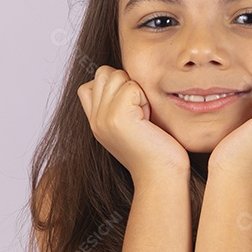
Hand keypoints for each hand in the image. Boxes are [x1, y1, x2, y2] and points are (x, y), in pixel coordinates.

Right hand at [77, 65, 189, 182]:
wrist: (161, 177)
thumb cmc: (156, 153)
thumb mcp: (130, 127)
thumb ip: (118, 105)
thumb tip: (123, 78)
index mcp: (96, 122)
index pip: (90, 85)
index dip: (113, 86)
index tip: (131, 109)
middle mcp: (95, 120)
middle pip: (104, 73)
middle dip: (126, 83)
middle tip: (140, 110)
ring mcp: (103, 119)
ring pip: (116, 76)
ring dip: (136, 90)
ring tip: (144, 116)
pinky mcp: (117, 118)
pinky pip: (131, 87)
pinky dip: (144, 99)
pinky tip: (148, 120)